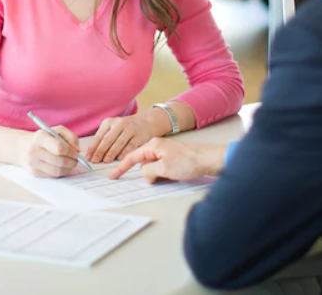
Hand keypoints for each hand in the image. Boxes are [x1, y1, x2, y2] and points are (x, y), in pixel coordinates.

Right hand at [20, 125, 80, 177]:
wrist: (22, 147)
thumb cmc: (43, 138)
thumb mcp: (56, 130)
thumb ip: (70, 137)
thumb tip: (77, 150)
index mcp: (40, 138)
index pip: (59, 148)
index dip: (71, 152)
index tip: (76, 153)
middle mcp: (34, 151)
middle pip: (60, 161)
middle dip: (72, 162)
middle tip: (76, 160)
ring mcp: (33, 163)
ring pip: (57, 171)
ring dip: (68, 169)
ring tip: (70, 163)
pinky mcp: (34, 172)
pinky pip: (53, 176)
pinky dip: (61, 172)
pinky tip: (62, 167)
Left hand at [85, 113, 158, 163]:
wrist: (146, 123)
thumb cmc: (125, 129)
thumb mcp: (113, 129)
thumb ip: (103, 139)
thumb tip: (93, 154)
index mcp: (109, 122)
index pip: (99, 136)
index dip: (93, 148)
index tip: (88, 157)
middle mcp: (119, 124)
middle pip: (108, 139)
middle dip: (100, 151)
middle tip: (95, 160)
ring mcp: (130, 129)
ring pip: (119, 143)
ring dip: (111, 153)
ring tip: (105, 161)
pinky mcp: (139, 136)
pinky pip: (130, 146)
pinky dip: (124, 153)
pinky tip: (119, 159)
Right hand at [108, 138, 224, 182]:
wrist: (210, 159)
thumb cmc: (188, 161)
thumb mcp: (163, 168)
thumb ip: (148, 172)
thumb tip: (145, 175)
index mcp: (153, 145)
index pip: (132, 157)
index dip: (121, 168)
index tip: (112, 176)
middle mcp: (158, 146)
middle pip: (143, 164)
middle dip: (147, 174)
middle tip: (162, 177)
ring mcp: (166, 152)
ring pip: (153, 167)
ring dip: (157, 175)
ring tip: (172, 175)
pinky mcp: (173, 158)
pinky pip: (162, 168)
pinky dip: (164, 174)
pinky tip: (174, 175)